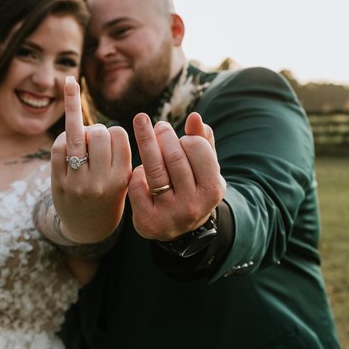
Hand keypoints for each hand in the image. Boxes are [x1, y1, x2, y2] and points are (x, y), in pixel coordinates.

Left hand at [50, 76, 132, 242]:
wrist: (88, 228)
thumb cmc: (109, 195)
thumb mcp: (124, 179)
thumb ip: (117, 154)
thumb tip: (90, 123)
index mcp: (121, 177)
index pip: (118, 135)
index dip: (113, 131)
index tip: (112, 140)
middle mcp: (100, 180)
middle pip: (97, 133)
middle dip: (95, 129)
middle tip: (93, 139)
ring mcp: (77, 182)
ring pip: (75, 135)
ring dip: (74, 113)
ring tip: (72, 91)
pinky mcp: (59, 183)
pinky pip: (58, 147)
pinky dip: (63, 137)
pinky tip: (67, 139)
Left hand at [128, 111, 225, 240]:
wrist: (181, 231)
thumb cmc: (193, 188)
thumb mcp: (204, 168)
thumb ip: (203, 141)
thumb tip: (195, 117)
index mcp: (212, 189)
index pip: (197, 148)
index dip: (185, 137)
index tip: (180, 136)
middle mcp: (193, 204)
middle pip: (174, 157)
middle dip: (163, 136)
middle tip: (159, 126)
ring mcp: (170, 214)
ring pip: (154, 170)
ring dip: (147, 143)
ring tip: (142, 125)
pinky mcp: (149, 221)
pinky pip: (138, 186)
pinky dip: (137, 172)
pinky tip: (140, 170)